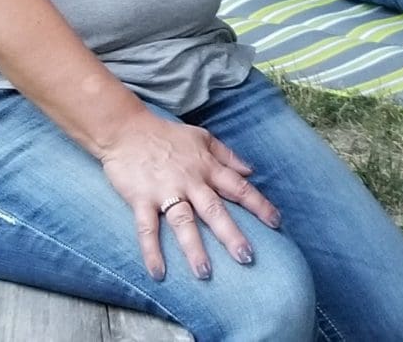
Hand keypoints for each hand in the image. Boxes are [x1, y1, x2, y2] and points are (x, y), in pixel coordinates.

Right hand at [97, 113, 280, 280]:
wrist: (126, 130)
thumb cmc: (166, 135)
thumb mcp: (202, 137)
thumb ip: (227, 156)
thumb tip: (251, 171)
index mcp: (207, 167)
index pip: (238, 188)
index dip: (259, 205)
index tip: (276, 223)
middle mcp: (190, 181)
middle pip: (214, 210)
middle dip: (231, 234)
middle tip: (247, 257)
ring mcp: (165, 191)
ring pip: (184, 222)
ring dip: (194, 248)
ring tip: (205, 273)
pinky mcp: (141, 199)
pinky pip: (147, 228)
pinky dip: (152, 251)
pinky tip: (158, 272)